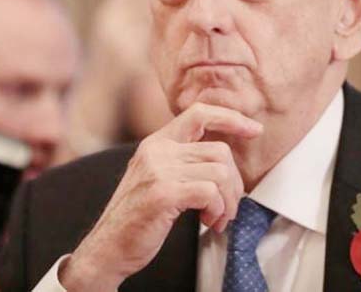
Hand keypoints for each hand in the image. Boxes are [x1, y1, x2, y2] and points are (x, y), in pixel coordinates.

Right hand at [59, 103, 261, 290]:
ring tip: (217, 217)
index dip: (230, 118)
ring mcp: (159, 170)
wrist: (107, 247)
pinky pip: (210, 191)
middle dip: (234, 183)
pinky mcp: (163, 193)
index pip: (199, 113)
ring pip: (219, 172)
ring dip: (227, 201)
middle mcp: (157, 150)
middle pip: (219, 151)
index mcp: (156, 143)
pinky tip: (208, 221)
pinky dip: (217, 209)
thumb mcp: (156, 177)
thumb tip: (223, 158)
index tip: (253, 130)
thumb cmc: (136, 217)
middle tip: (227, 207)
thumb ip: (182, 161)